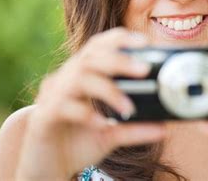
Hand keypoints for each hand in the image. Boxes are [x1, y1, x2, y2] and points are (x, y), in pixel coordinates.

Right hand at [16, 28, 165, 179]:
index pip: (98, 46)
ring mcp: (52, 96)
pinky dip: (85, 113)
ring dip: (107, 90)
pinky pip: (63, 106)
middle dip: (119, 60)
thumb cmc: (76, 144)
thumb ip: (135, 130)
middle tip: (144, 69)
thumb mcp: (111, 136)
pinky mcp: (42, 117)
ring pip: (79, 78)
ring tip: (127, 108)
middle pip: (91, 57)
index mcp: (82, 76)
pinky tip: (102, 123)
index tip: (145, 42)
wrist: (44, 168)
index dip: (120, 39)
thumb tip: (164, 127)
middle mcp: (66, 80)